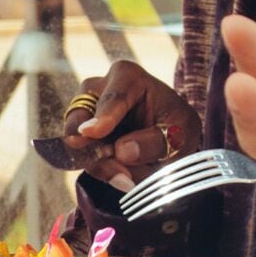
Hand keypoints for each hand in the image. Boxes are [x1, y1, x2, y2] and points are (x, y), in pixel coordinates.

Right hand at [63, 62, 201, 190]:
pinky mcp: (79, 135)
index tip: (92, 132)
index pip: (114, 97)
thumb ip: (156, 142)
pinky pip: (79, 156)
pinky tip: (122, 177)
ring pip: (76, 142)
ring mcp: (83, 112)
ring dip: (100, 164)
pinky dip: (100, 170)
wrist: (169, 137)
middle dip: (94, 147)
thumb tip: (120, 152)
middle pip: (81, 118)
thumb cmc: (175, 127)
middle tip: (120, 172)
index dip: (103, 116)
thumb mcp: (179, 133)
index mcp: (128, 78)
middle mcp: (98, 88)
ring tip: (127, 178)